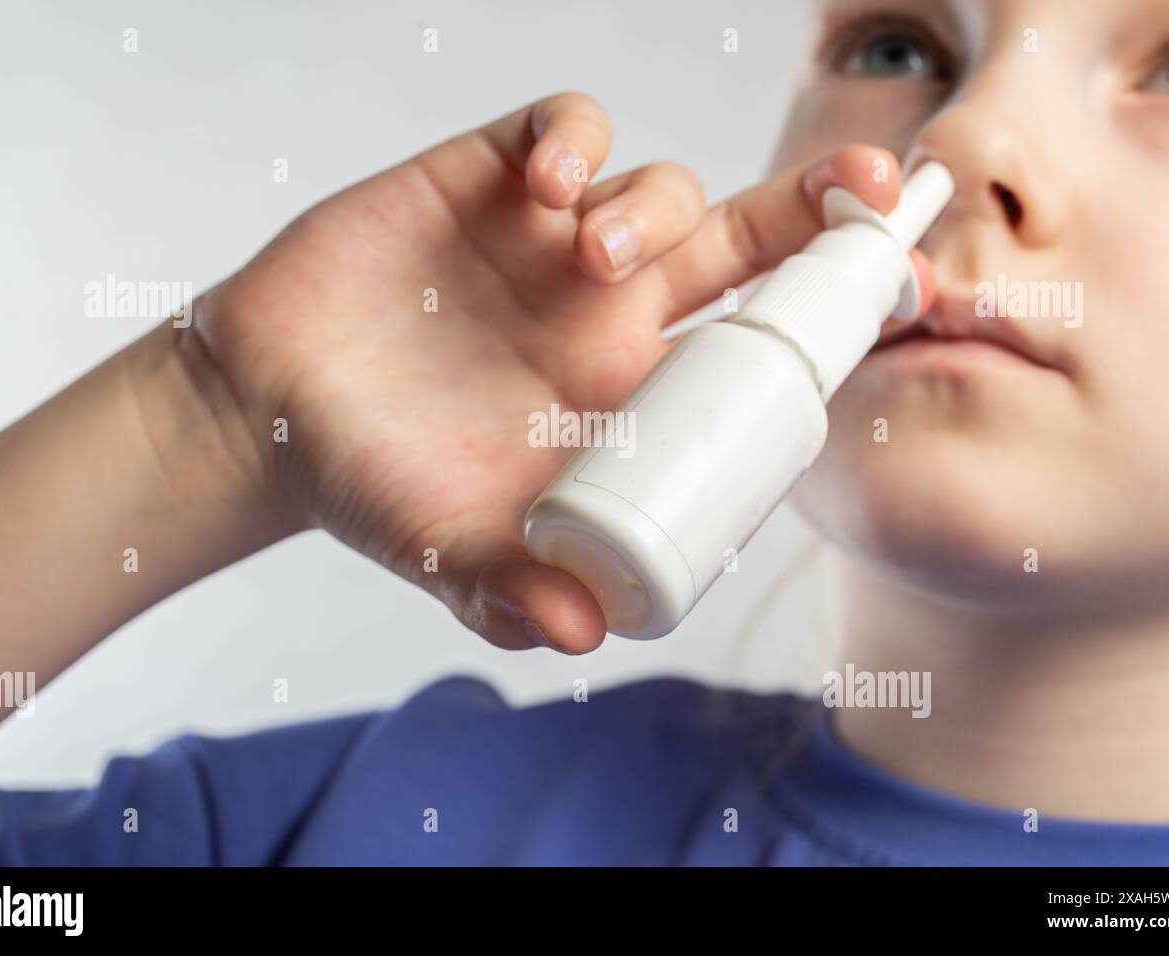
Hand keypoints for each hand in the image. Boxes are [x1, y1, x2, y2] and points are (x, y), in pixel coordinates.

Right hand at [185, 91, 930, 653]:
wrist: (269, 411)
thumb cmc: (372, 481)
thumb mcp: (447, 548)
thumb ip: (510, 593)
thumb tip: (582, 637)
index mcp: (624, 394)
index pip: (750, 348)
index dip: (825, 319)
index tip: (899, 297)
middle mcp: (607, 309)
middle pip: (742, 243)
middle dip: (815, 210)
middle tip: (865, 199)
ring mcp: (549, 240)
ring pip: (660, 188)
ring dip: (652, 207)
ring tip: (589, 255)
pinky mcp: (486, 179)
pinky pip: (565, 130)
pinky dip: (575, 143)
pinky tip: (546, 188)